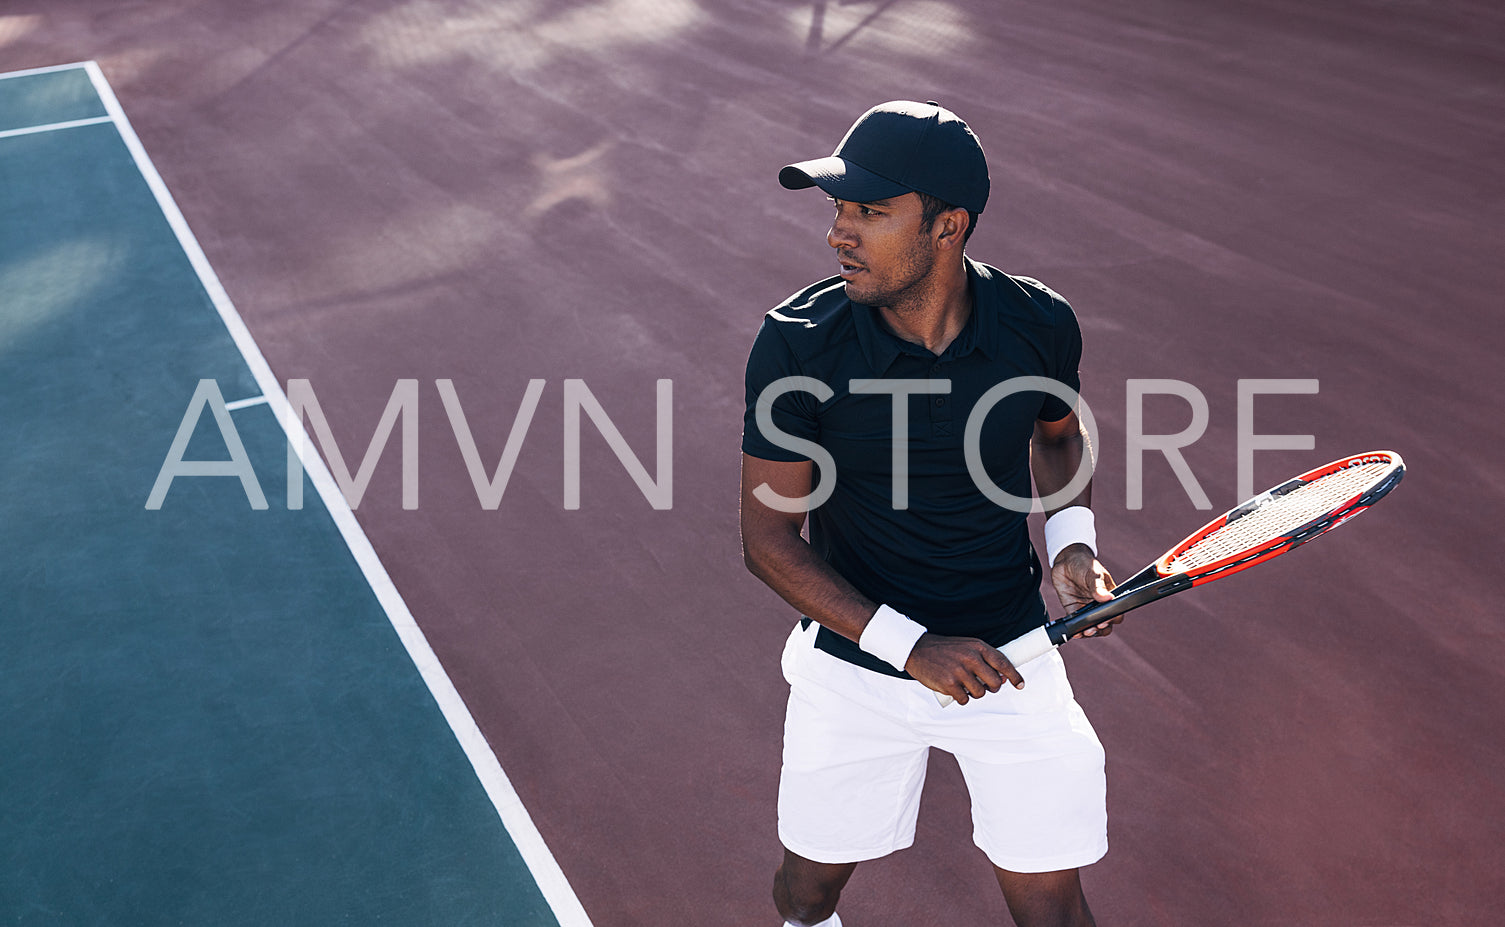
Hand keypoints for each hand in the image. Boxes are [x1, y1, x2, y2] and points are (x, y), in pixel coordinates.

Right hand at [903, 633, 1022, 704]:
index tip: (1020, 684)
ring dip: (974, 693)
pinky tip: (954, 690)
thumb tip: (1003, 678)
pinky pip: (965, 700)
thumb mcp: (967, 646)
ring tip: (964, 685)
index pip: (1003, 662)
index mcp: (978, 647)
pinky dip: (962, 698)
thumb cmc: (945, 649)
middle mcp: (971, 658)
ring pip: (980, 693)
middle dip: (991, 688)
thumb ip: (984, 659)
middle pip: (994, 683)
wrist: (917, 649)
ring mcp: (960, 672)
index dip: (1015, 675)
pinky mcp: (949, 684)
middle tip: (983, 685)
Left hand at [1051, 544, 1118, 639]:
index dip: (1112, 618)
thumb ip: (1098, 587)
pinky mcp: (1072, 609)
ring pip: (1091, 627)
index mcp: (1109, 596)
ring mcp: (1086, 608)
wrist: (1066, 559)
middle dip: (1101, 629)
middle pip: (1105, 624)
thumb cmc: (1085, 563)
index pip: (1116, 613)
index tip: (1106, 619)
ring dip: (1089, 632)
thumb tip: (1107, 598)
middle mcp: (1098, 605)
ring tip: (1086, 631)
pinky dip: (1076, 629)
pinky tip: (1075, 632)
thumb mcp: (1094, 573)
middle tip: (1096, 627)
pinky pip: (1076, 623)